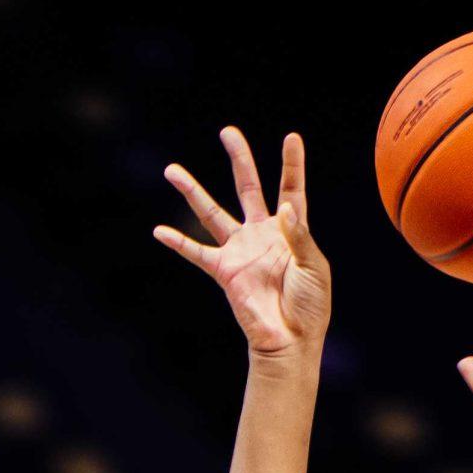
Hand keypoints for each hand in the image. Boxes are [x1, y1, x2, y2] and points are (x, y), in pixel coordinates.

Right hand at [153, 128, 330, 360]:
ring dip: (192, 192)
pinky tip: (159, 231)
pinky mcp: (224, 271)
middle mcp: (262, 233)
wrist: (289, 339)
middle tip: (227, 132)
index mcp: (290, 229)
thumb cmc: (310, 305)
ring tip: (172, 171)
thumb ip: (299, 237)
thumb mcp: (314, 268)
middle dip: (239, 159)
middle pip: (248, 187)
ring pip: (211, 213)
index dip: (291, 163)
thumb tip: (283, 207)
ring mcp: (240, 250)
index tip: (291, 137)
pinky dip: (177, 243)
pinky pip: (196, 253)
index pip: (290, 188)